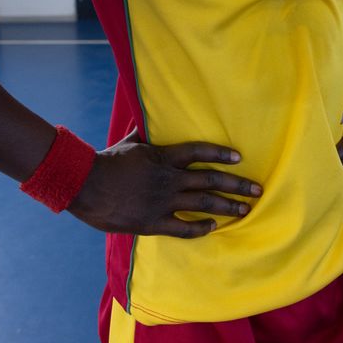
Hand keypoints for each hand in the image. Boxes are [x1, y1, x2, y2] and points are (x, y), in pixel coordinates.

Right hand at [68, 128, 261, 235]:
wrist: (85, 185)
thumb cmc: (107, 161)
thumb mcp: (130, 141)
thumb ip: (146, 131)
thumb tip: (151, 114)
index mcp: (164, 157)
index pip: (199, 152)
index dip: (220, 153)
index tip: (239, 157)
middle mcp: (169, 179)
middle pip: (210, 181)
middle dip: (236, 185)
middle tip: (257, 190)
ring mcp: (163, 202)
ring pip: (203, 205)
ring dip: (227, 207)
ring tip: (245, 210)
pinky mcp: (153, 223)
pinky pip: (183, 229)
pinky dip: (201, 228)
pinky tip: (214, 227)